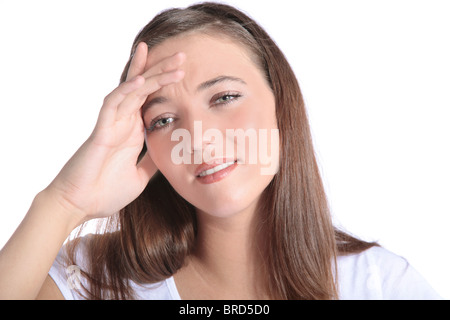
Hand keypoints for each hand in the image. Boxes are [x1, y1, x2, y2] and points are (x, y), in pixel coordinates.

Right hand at [44, 42, 184, 221]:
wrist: (80, 206)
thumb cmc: (105, 192)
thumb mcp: (140, 176)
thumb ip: (151, 161)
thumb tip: (167, 153)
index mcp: (133, 132)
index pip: (151, 100)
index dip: (164, 84)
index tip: (183, 71)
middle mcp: (123, 123)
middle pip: (144, 89)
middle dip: (162, 71)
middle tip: (182, 55)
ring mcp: (112, 125)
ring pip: (132, 91)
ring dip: (151, 75)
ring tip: (171, 61)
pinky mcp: (101, 132)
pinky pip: (112, 105)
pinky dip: (125, 91)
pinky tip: (140, 80)